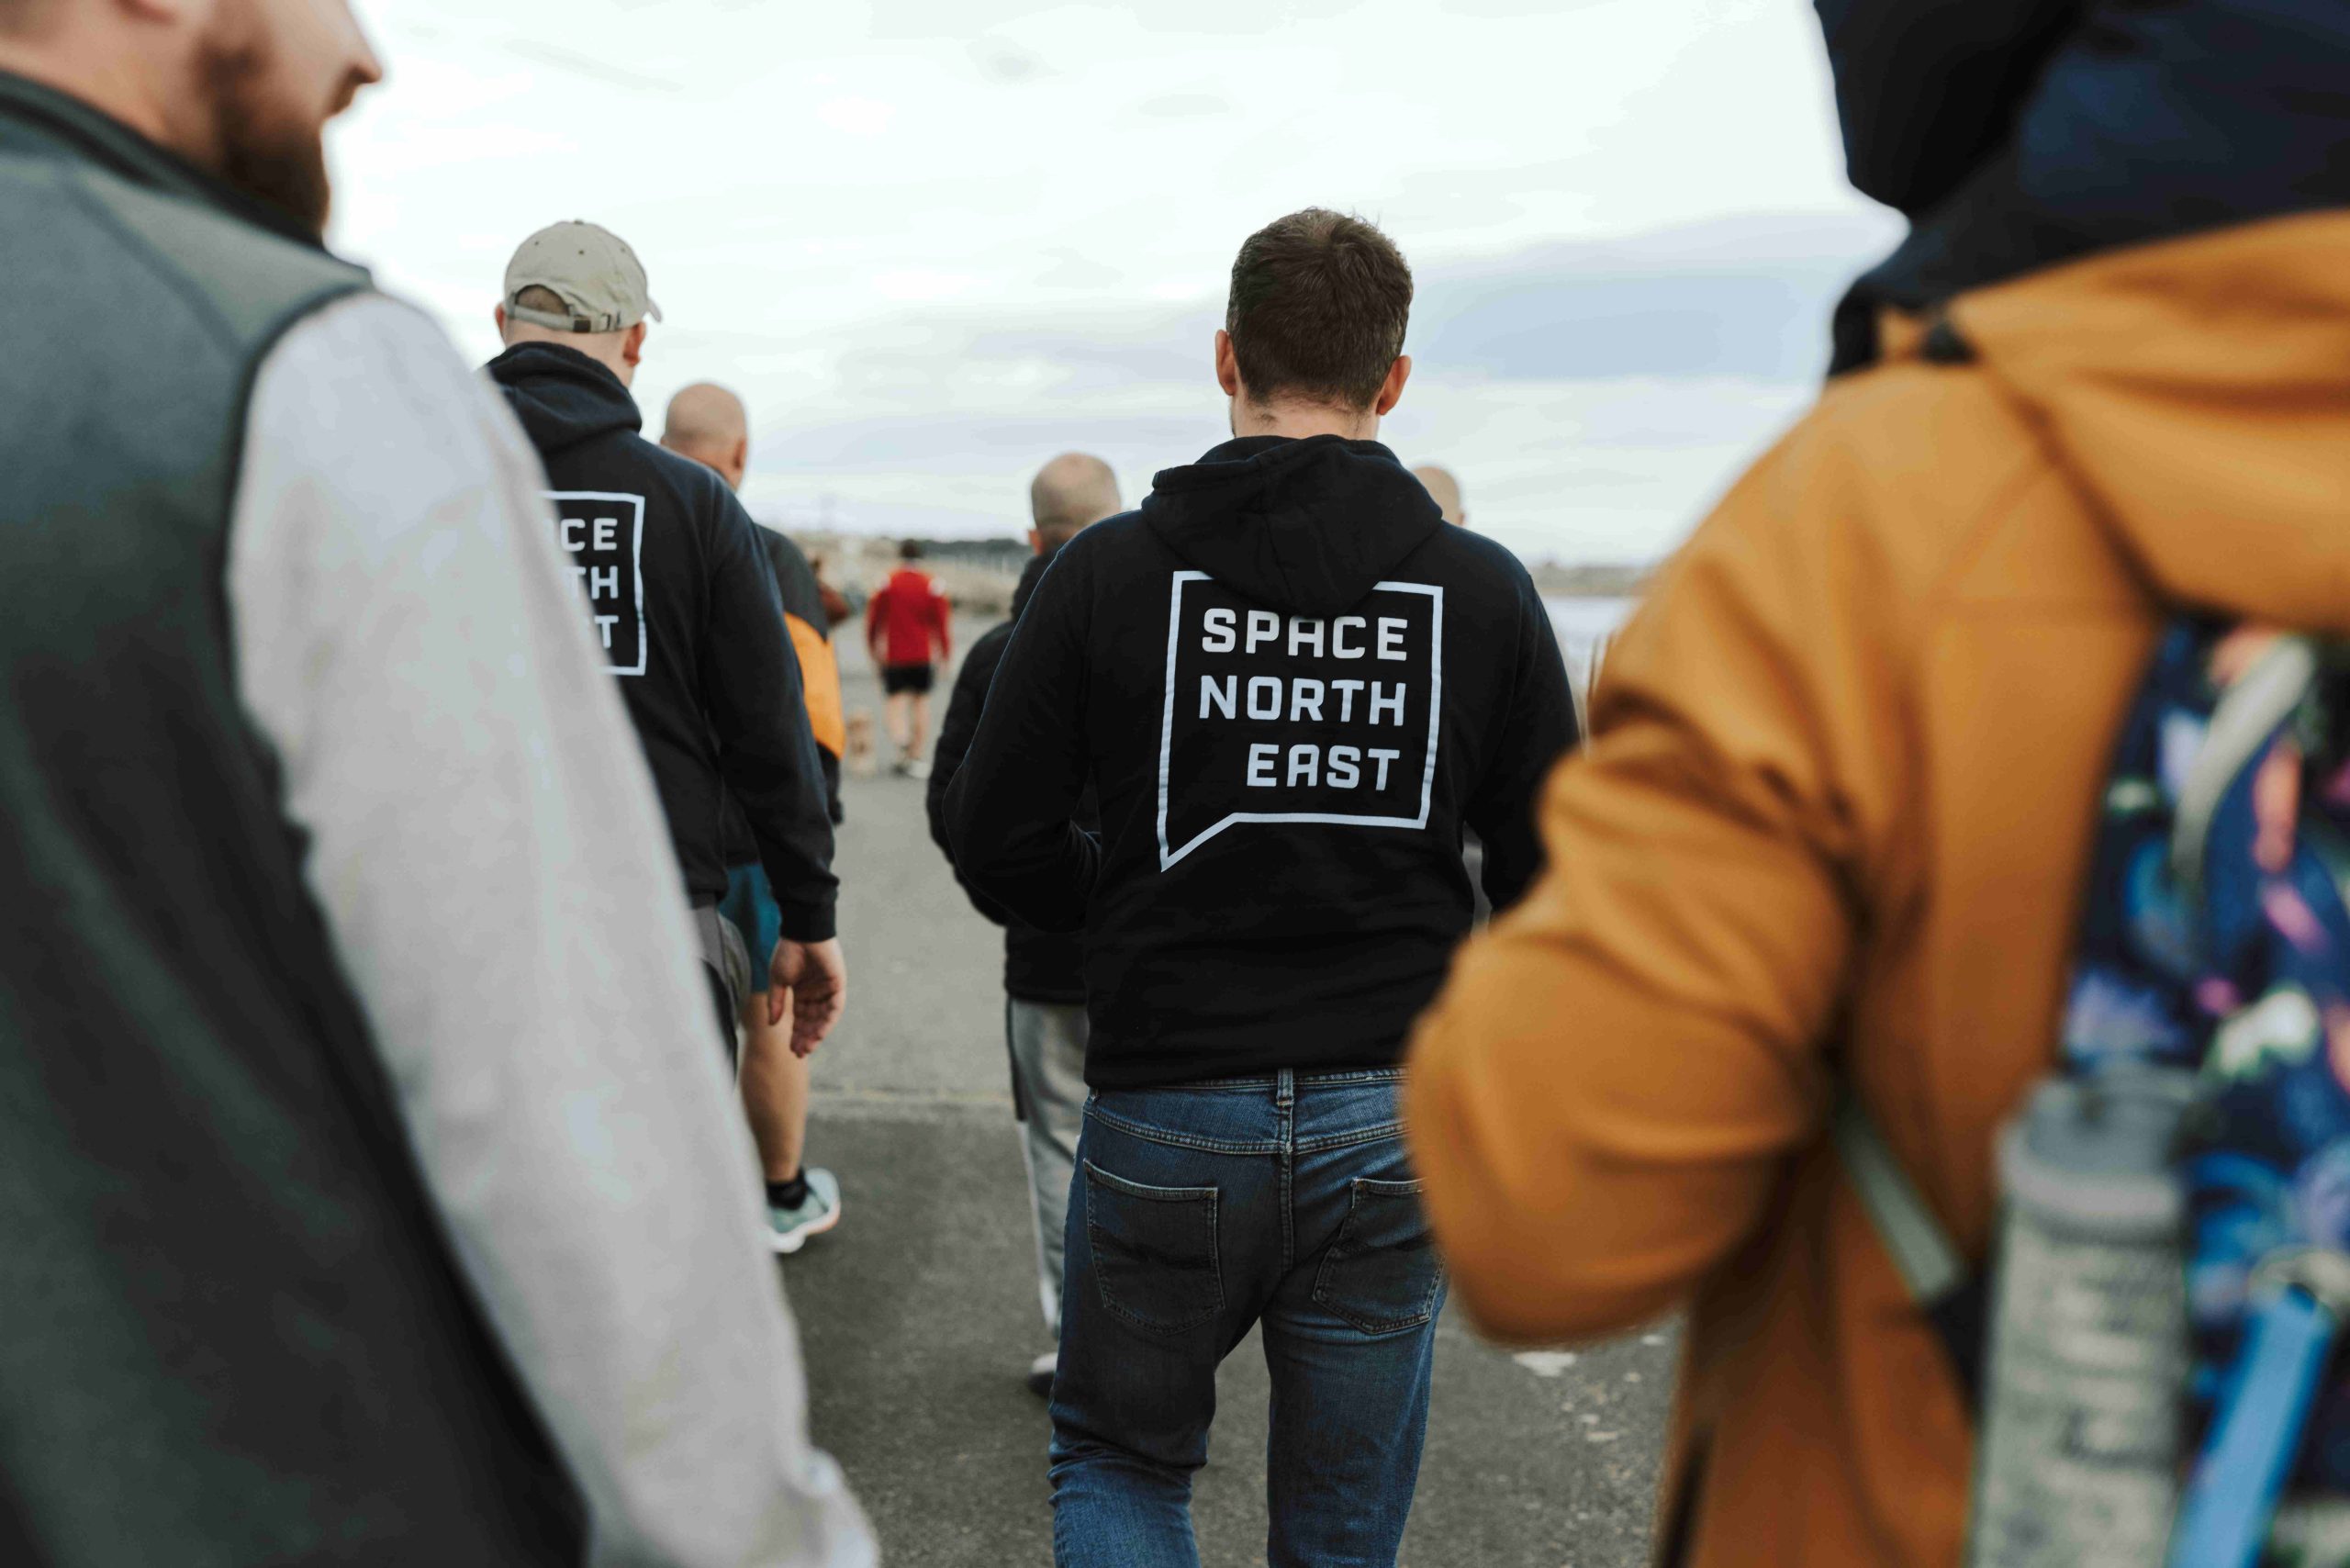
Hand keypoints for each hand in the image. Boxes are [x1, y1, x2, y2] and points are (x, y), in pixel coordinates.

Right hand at [768, 937, 846, 1056]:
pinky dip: (827, 1021)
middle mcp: (816, 993)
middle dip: (805, 1037)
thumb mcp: (778, 980)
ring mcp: (827, 990)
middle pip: (812, 1021)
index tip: (790, 1049)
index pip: (800, 1018)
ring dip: (816, 1034)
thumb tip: (772, 1024)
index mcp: (802, 992)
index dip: (796, 1033)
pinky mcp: (838, 985)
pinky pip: (834, 1008)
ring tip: (806, 1048)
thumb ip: (776, 1002)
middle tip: (798, 1053)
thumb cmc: (788, 952)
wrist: (802, 932)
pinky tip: (818, 1034)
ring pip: (823, 1018)